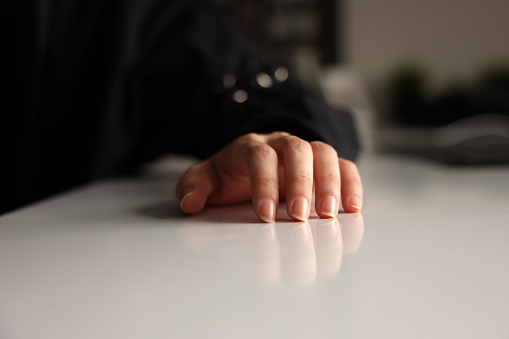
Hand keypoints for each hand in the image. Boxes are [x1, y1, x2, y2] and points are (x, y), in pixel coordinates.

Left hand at [176, 132, 362, 221]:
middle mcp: (281, 143)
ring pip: (324, 153)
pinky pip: (343, 165)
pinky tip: (352, 208)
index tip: (264, 214)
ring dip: (329, 183)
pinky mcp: (324, 165)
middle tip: (300, 215)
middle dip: (300, 182)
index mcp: (250, 146)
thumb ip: (194, 186)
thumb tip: (190, 201)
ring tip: (329, 214)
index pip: (260, 157)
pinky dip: (351, 183)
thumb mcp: (207, 180)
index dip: (264, 183)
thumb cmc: (230, 176)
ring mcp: (306, 151)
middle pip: (297, 149)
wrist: (249, 166)